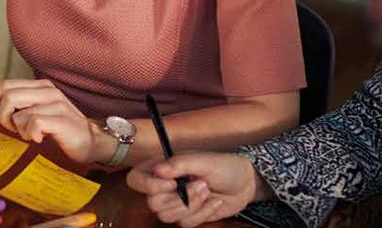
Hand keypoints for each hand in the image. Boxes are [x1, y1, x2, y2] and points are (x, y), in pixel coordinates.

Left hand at [0, 79, 97, 163]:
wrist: (91, 142)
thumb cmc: (59, 129)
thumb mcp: (36, 112)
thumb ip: (19, 105)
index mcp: (39, 86)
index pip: (4, 84)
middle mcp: (48, 90)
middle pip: (7, 94)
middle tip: (7, 129)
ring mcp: (56, 104)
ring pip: (18, 112)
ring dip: (17, 128)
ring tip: (27, 134)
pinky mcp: (62, 120)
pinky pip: (33, 124)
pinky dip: (29, 134)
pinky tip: (37, 139)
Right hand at [126, 152, 266, 226]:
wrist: (245, 184)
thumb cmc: (223, 165)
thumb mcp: (202, 160)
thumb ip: (178, 164)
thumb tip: (157, 170)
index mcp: (160, 167)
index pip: (135, 180)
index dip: (150, 186)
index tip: (173, 182)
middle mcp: (163, 186)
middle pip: (152, 204)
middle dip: (180, 198)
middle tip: (199, 184)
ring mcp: (175, 202)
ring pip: (167, 216)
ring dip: (192, 205)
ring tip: (206, 190)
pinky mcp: (187, 216)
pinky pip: (185, 223)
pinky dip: (203, 213)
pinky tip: (213, 201)